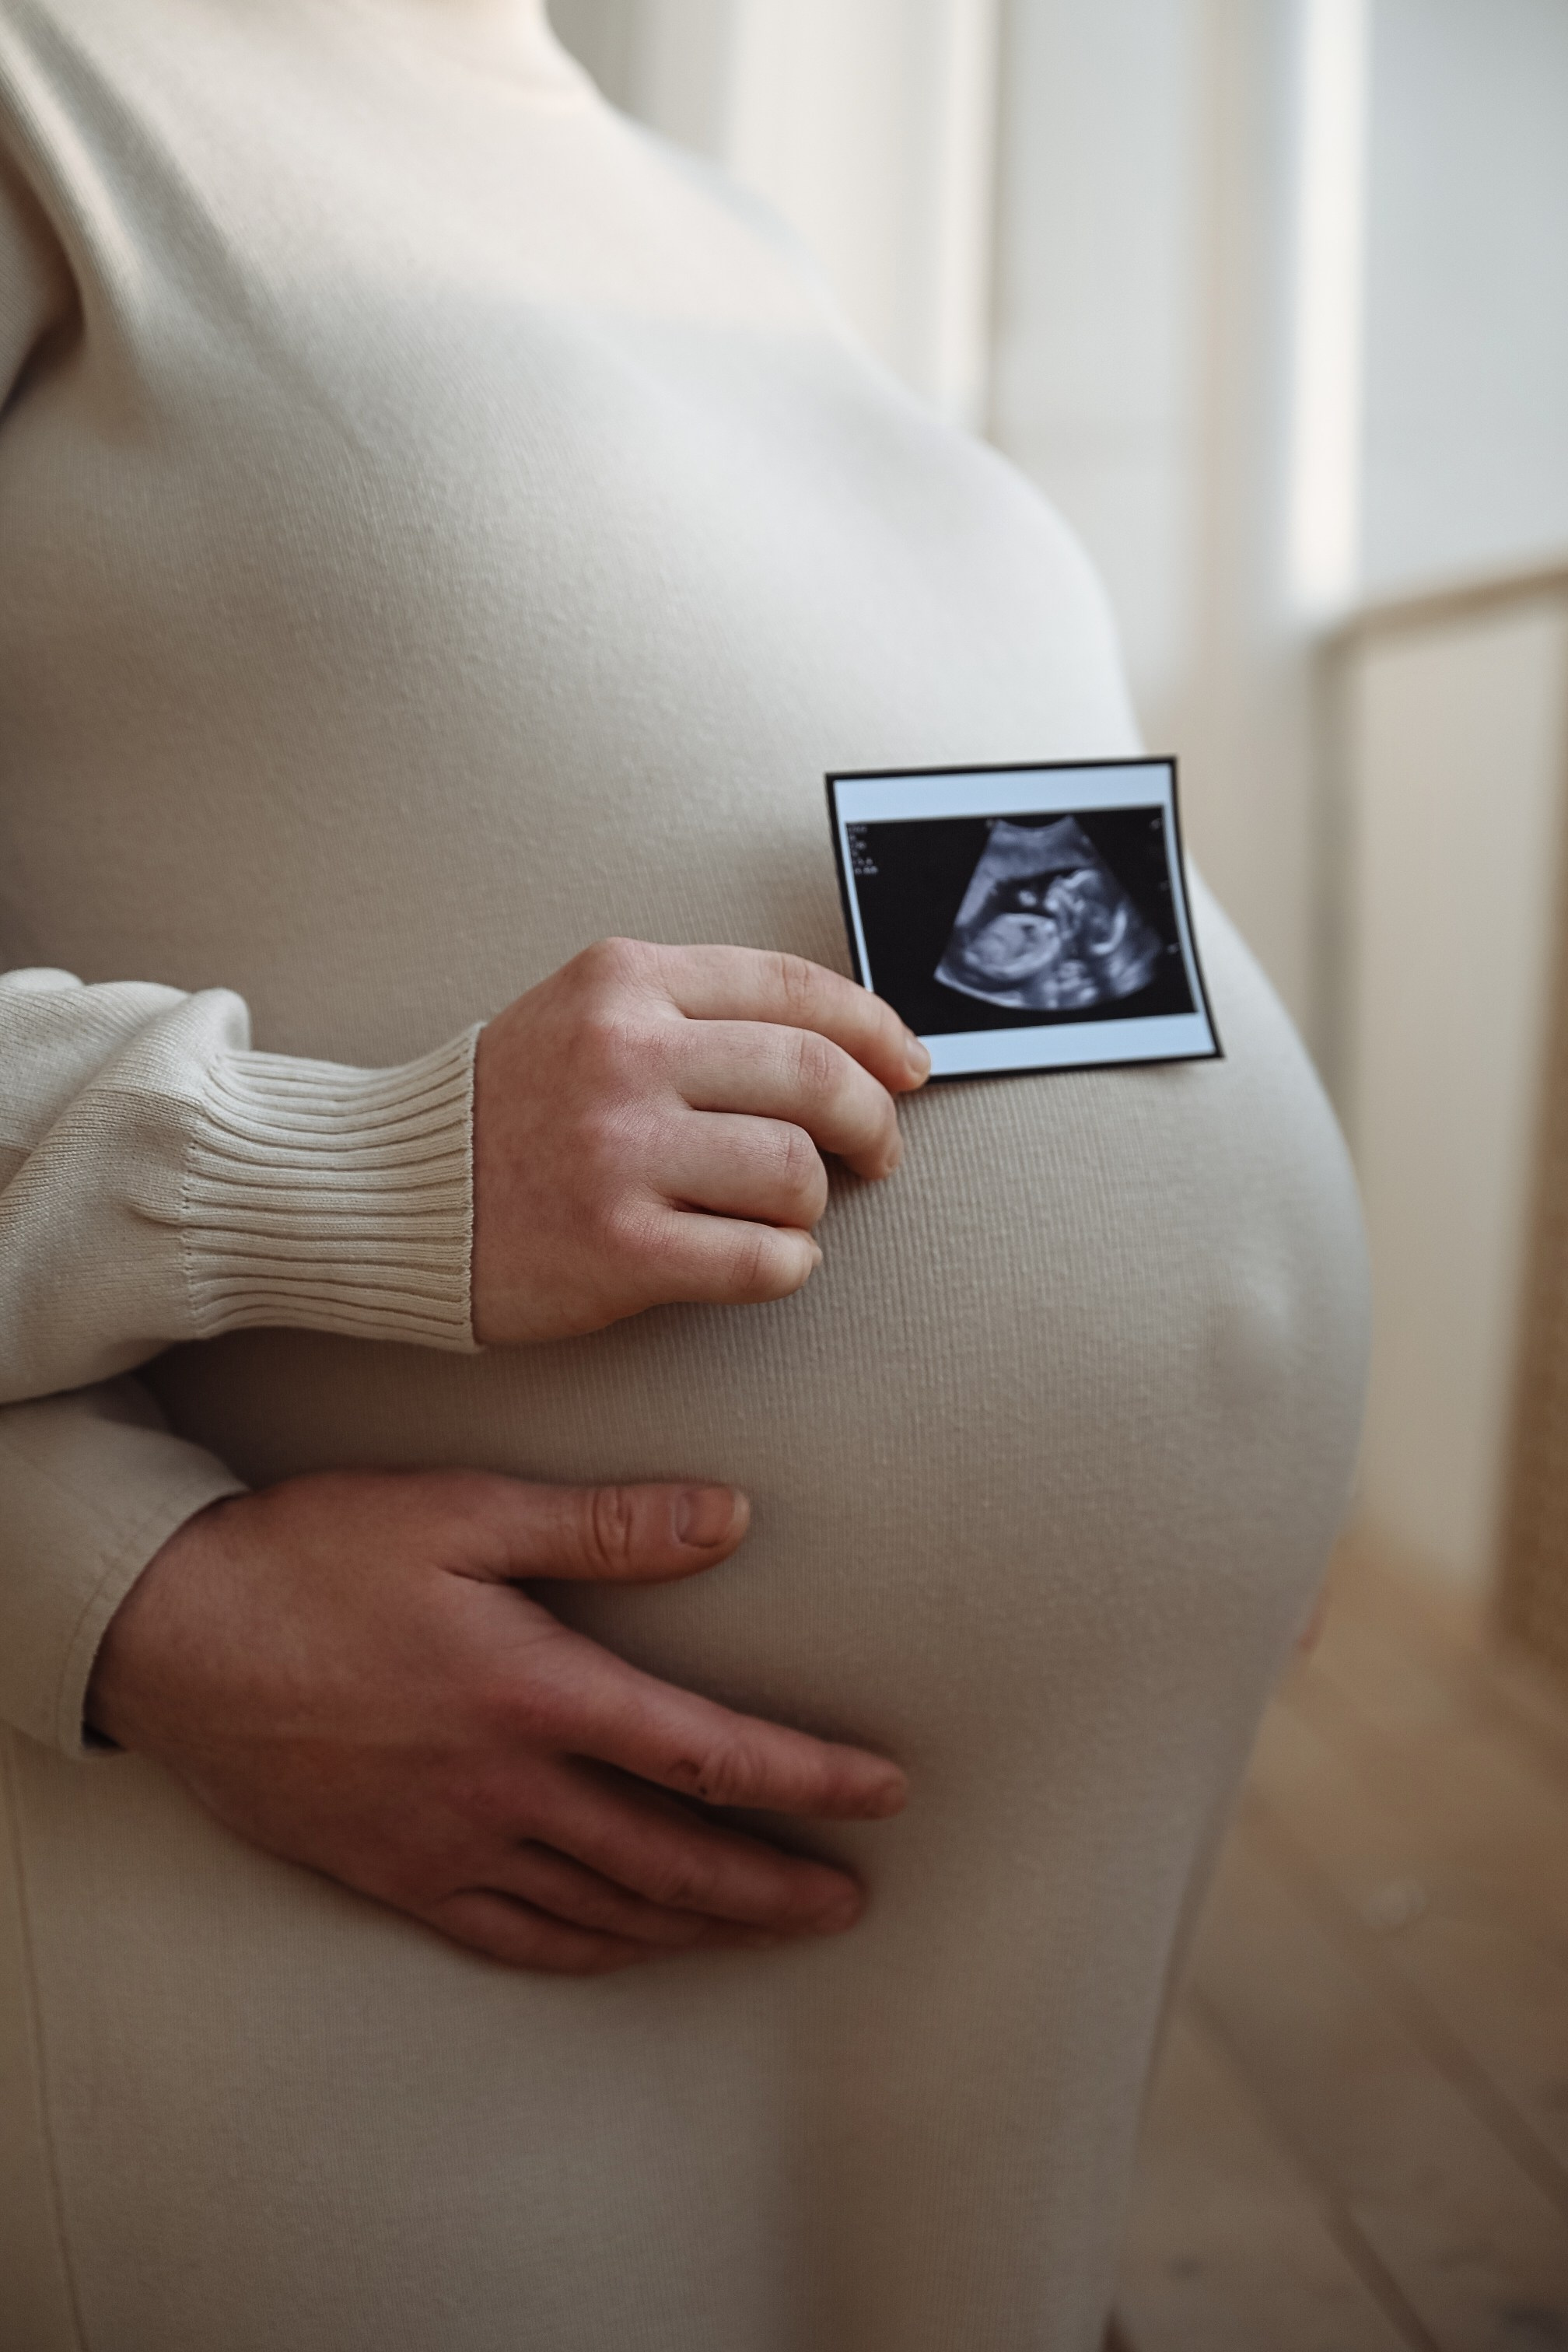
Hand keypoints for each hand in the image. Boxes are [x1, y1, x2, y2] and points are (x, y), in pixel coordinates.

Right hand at [88, 1470, 906, 1974]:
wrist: (170, 1636)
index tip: (882, 1794)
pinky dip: (590, 1950)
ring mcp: (447, 1847)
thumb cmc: (313, 1556)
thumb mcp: (462, 1513)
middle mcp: (503, 1790)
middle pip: (671, 1861)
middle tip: (846, 1900)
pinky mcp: (395, 1875)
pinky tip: (624, 1948)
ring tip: (763, 1928)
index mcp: (534, 1694)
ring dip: (698, 1927)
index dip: (806, 1779)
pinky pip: (514, 1938)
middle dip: (771, 1886)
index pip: (704, 1753)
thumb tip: (729, 1518)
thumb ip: (603, 1525)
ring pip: (602, 1913)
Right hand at [472, 939, 929, 1343]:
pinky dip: (786, 1264)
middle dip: (870, 1120)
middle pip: (814, 1075)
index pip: (795, 989)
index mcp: (625, 982)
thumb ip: (695, 1014)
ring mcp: (619, 1152)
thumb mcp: (588, 1016)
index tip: (908, 1066)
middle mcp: (624, 1055)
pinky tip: (763, 1258)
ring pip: (794, 1171)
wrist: (388, 1193)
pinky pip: (761, 1258)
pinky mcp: (616, 1246)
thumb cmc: (504, 1111)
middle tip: (877, 1153)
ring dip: (812, 1202)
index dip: (875, 1029)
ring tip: (784, 1212)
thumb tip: (844, 1044)